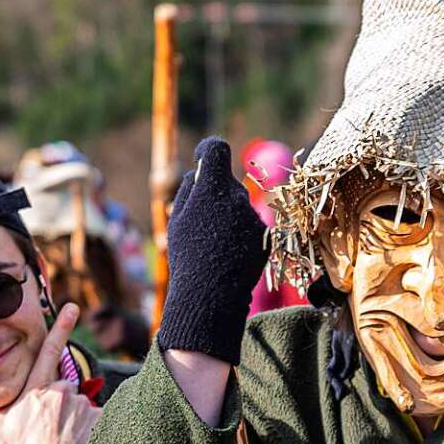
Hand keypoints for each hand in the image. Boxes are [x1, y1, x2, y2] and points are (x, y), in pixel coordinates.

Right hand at [0, 304, 100, 443]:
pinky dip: (97, 429)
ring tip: (68, 442)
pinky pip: (102, 418)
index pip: (48, 352)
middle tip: (53, 431)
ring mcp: (81, 406)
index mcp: (35, 392)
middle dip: (63, 406)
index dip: (61, 328)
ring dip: (79, 420)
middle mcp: (60, 394)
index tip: (72, 307)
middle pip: (67, 390)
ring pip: (83, 406)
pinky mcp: (100, 420)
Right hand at [156, 136, 269, 363]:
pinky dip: (240, 234)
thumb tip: (202, 170)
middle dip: (214, 193)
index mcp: (213, 188)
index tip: (201, 157)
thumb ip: (191, 188)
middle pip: (227, 183)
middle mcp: (238, 197)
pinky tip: (229, 254)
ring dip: (228, 216)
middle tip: (201, 221)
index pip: (216, 149)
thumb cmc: (187, 255)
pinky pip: (250, 225)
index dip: (207, 150)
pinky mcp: (266, 235)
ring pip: (239, 206)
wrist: (211, 294)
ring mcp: (254, 217)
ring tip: (214, 244)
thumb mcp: (178, 219)